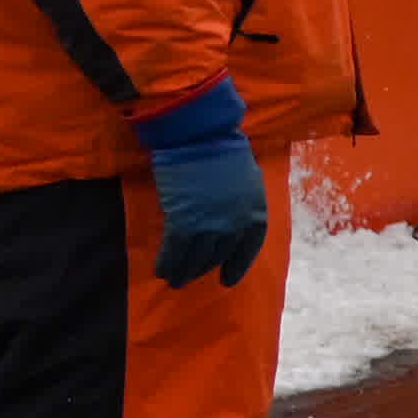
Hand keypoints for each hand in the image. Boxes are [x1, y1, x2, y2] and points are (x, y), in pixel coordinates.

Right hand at [133, 80, 267, 289]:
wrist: (199, 137)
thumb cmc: (222, 149)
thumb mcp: (246, 179)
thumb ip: (239, 202)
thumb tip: (228, 220)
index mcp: (256, 211)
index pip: (249, 247)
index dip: (238, 265)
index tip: (227, 280)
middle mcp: (237, 224)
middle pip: (220, 254)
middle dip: (205, 268)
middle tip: (192, 277)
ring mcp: (211, 226)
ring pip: (197, 259)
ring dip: (184, 272)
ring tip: (175, 280)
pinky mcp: (183, 224)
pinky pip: (175, 252)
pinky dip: (167, 263)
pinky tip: (161, 270)